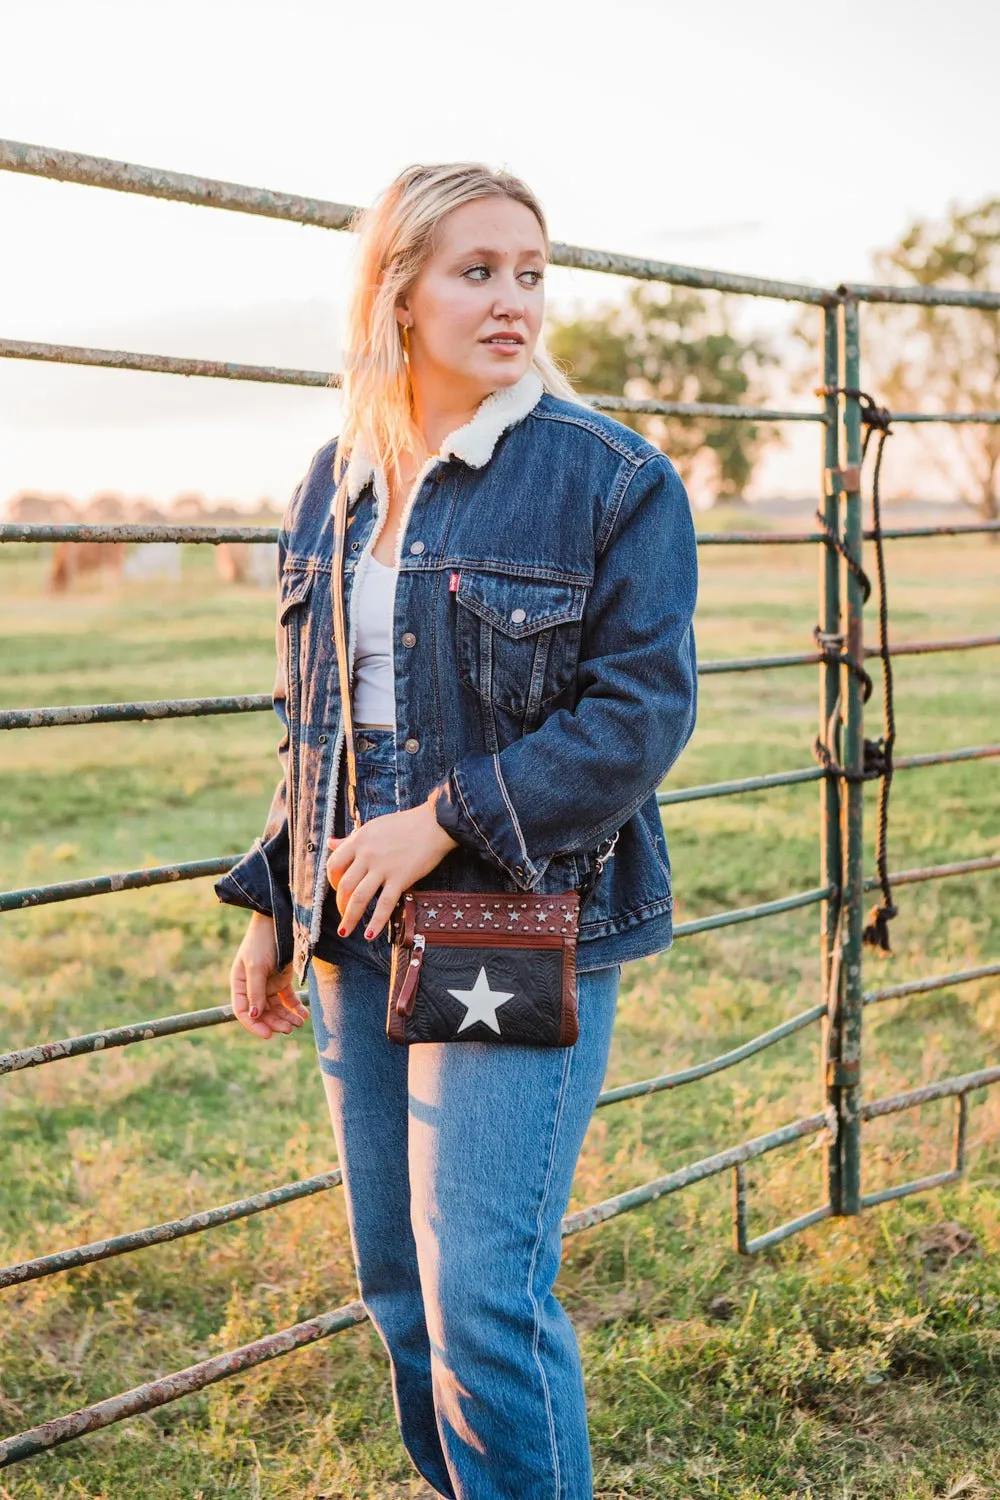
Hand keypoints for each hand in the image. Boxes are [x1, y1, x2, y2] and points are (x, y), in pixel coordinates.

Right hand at [230, 911, 308, 1040]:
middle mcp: (253, 986)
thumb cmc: (263, 941)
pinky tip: (304, 1015)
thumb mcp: (256, 965)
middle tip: (289, 1029)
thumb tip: (253, 1015)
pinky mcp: (282, 980)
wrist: (279, 920)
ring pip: (276, 1008)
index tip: (268, 1035)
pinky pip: (288, 999)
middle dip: (275, 1022)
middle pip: (262, 1013)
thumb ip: (255, 991)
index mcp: (240, 983)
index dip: (254, 1025)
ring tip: (299, 1023)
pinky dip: (295, 1008)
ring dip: (287, 1017)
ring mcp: (268, 983)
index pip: (243, 1011)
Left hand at [327, 792, 459, 940]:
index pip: (334, 864)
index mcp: (359, 841)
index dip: (332, 881)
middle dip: (340, 904)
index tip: (338, 888)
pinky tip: (370, 935)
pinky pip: (384, 905)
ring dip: (349, 918)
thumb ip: (351, 838)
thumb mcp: (372, 827)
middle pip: (344, 885)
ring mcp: (383, 868)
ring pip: (358, 898)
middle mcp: (367, 855)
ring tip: (344, 931)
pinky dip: (376, 922)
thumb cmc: (404, 824)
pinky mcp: (400, 878)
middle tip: (343, 914)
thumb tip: (330, 843)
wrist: (434, 824)